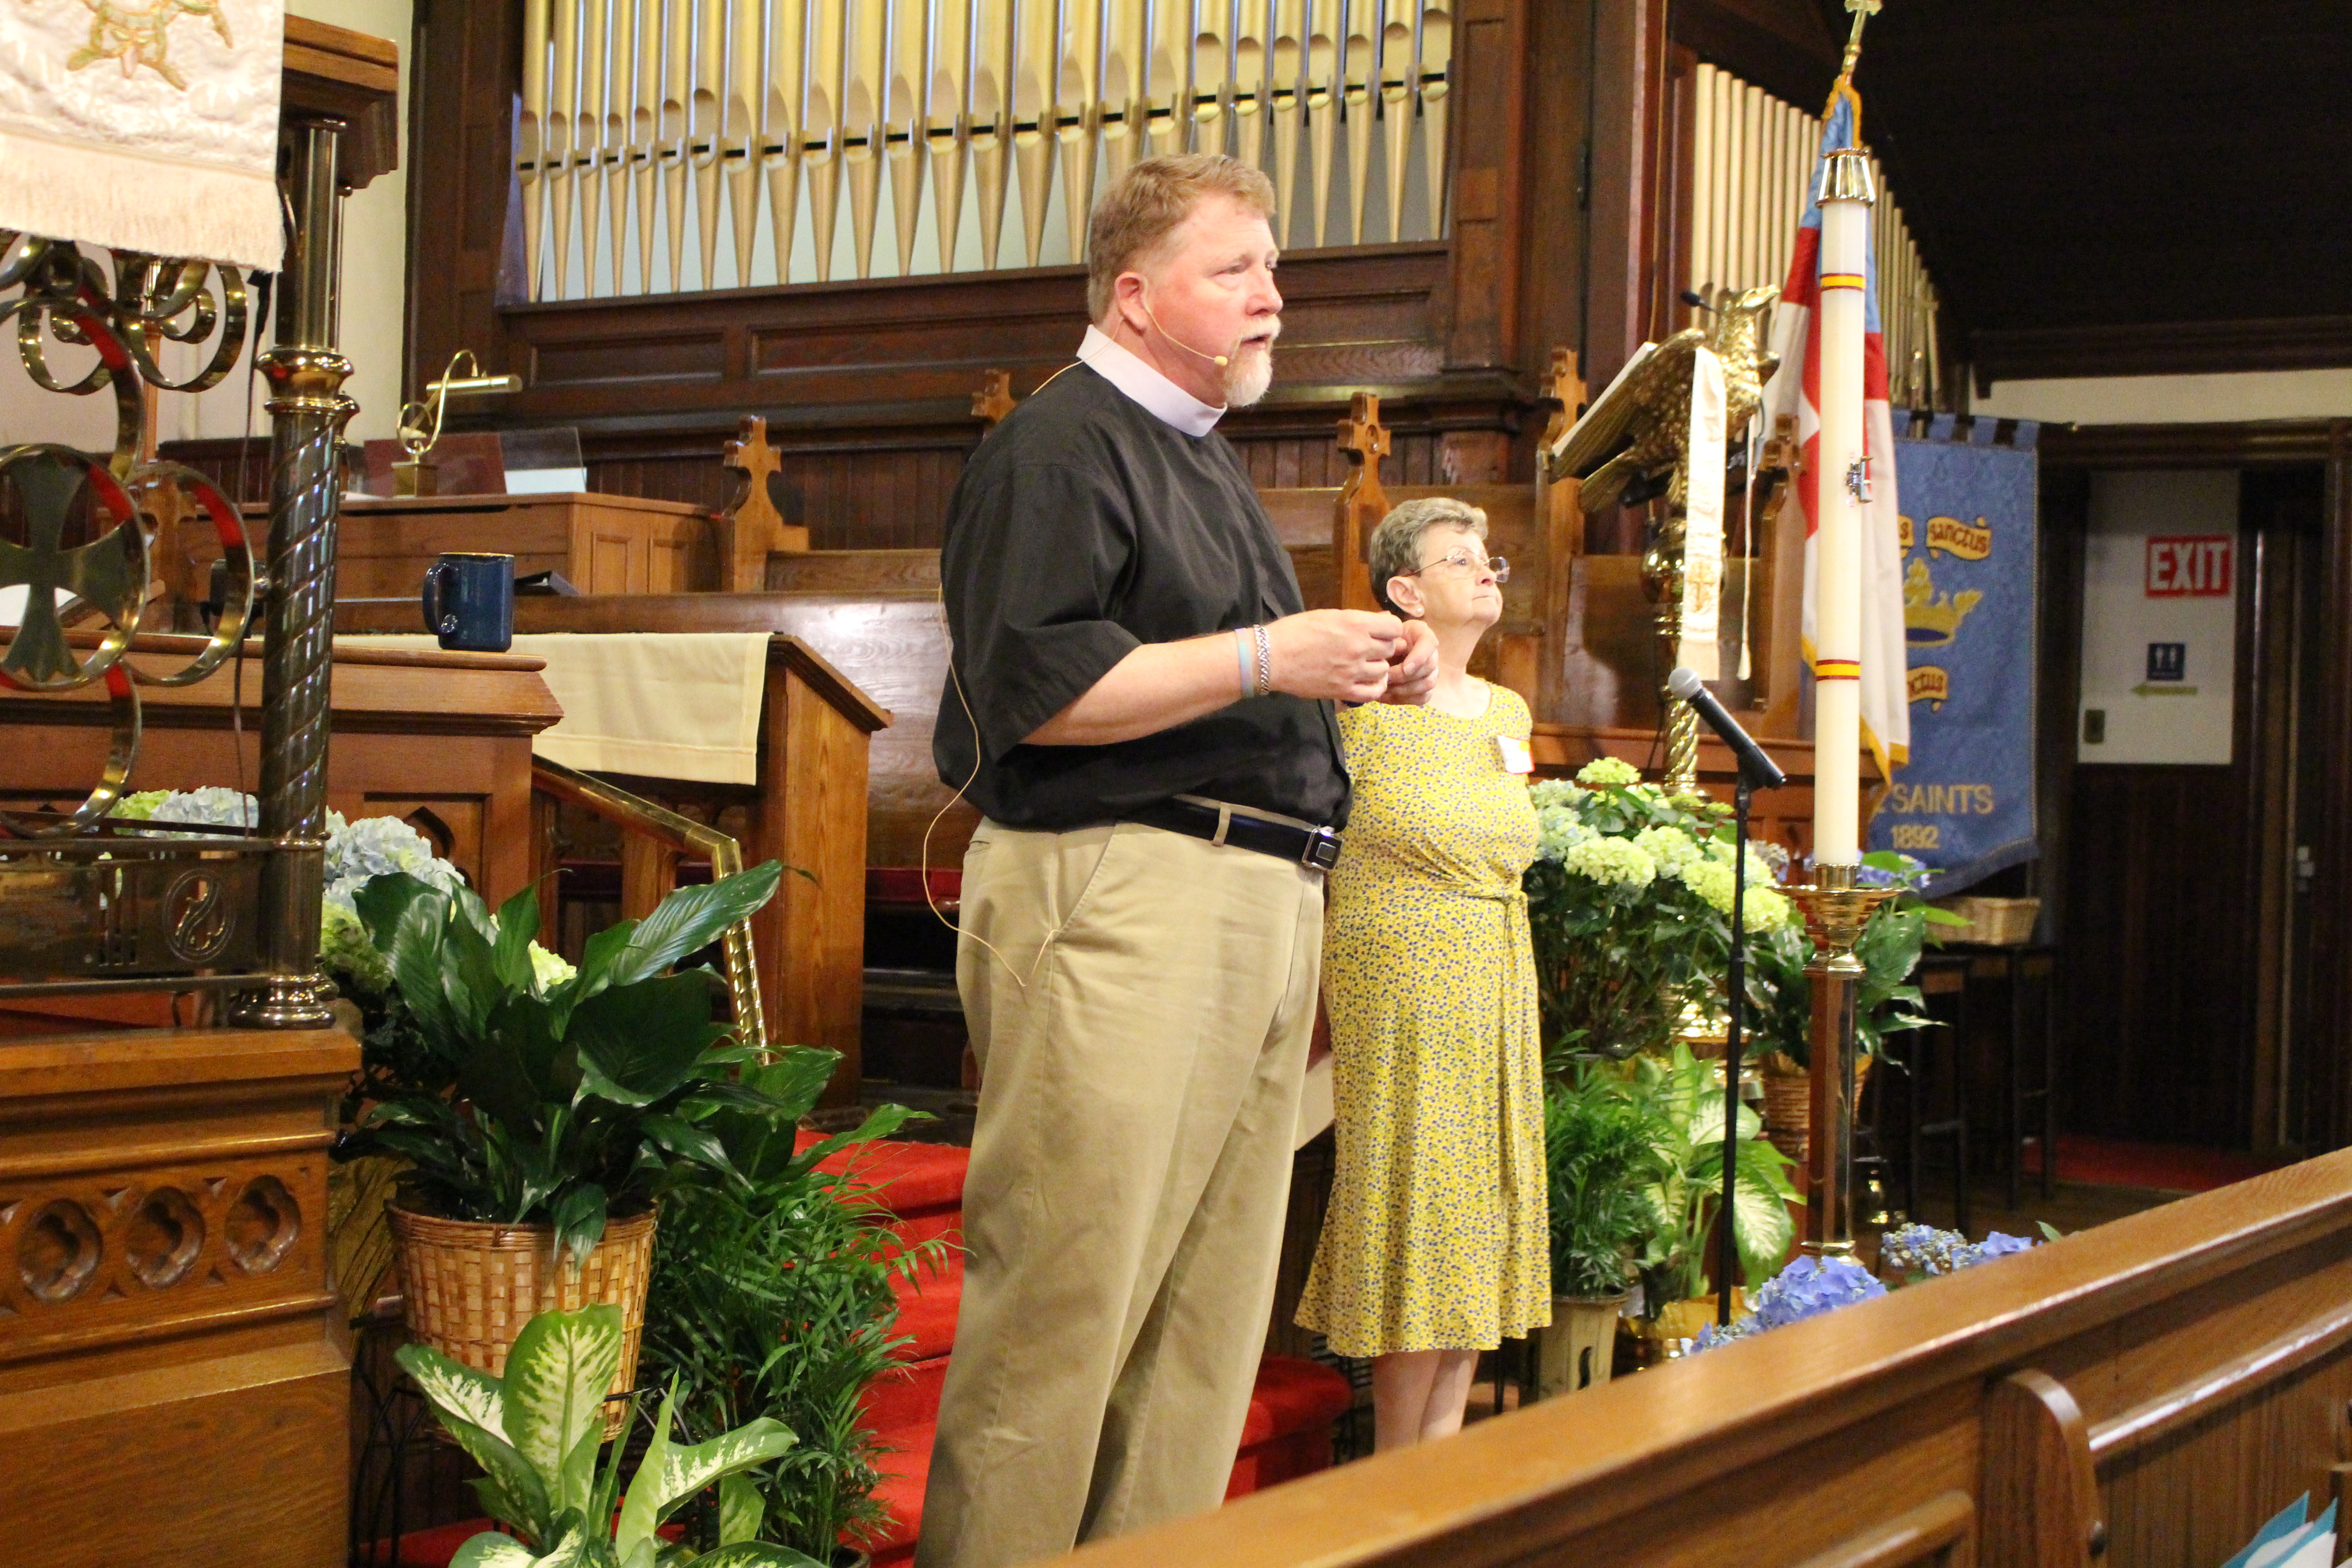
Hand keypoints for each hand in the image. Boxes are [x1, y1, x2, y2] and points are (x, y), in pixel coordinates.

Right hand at [1264, 609, 1405, 702]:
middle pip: (1390, 649)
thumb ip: (1358, 619)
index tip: (1380, 633)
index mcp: (1355, 624)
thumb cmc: (1296, 631)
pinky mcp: (1343, 690)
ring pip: (1384, 670)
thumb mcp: (1329, 615)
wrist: (1272, 657)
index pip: (1394, 627)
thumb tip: (1384, 620)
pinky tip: (1368, 682)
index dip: (1389, 630)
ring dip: (1377, 667)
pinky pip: (1373, 692)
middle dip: (1382, 648)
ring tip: (1365, 665)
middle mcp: (1358, 647)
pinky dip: (1375, 687)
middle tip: (1370, 649)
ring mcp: (1352, 671)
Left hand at [1377, 620, 1439, 704]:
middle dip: (1406, 676)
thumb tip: (1390, 626)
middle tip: (1385, 678)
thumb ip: (1384, 628)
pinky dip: (1404, 699)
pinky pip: (1422, 697)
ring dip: (1404, 689)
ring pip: (1428, 684)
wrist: (1376, 654)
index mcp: (1422, 634)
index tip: (1405, 668)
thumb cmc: (1379, 640)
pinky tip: (1386, 695)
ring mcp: (1431, 671)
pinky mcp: (1425, 688)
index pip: (1430, 643)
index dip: (1419, 657)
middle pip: (1430, 667)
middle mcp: (1431, 653)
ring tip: (1384, 687)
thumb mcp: (1381, 631)